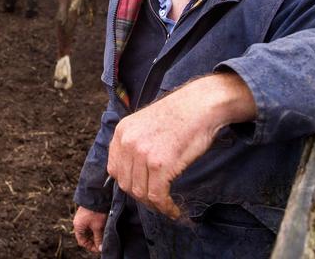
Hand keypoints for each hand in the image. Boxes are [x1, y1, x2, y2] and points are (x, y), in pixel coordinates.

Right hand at [73, 206, 106, 252]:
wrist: (96, 196)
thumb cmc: (95, 212)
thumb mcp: (98, 227)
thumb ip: (98, 238)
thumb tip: (100, 248)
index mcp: (78, 226)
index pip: (82, 242)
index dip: (90, 246)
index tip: (98, 248)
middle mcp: (78, 223)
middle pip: (85, 236)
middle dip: (93, 240)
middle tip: (102, 243)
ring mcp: (82, 218)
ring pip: (88, 231)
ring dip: (95, 234)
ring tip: (103, 236)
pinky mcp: (87, 214)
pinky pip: (90, 225)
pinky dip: (95, 229)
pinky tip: (102, 229)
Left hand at [106, 72, 255, 218]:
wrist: (200, 105)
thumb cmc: (179, 115)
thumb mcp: (145, 124)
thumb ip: (135, 144)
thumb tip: (134, 172)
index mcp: (121, 131)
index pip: (114, 169)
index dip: (127, 183)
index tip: (141, 189)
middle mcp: (127, 142)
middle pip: (125, 184)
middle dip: (141, 197)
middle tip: (157, 201)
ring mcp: (142, 153)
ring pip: (140, 193)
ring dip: (154, 205)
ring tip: (166, 206)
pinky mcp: (160, 164)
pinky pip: (157, 196)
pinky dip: (165, 208)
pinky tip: (174, 210)